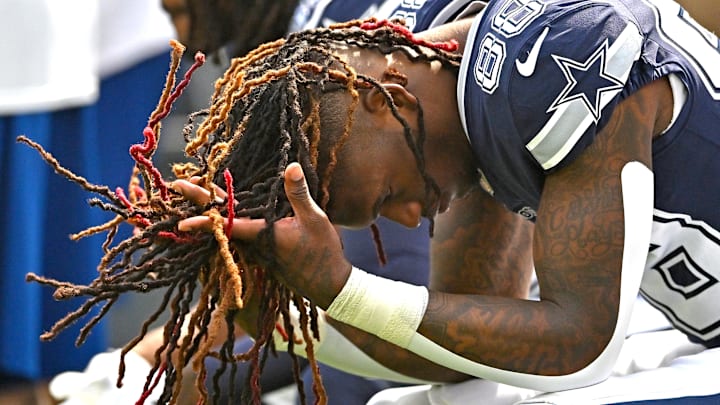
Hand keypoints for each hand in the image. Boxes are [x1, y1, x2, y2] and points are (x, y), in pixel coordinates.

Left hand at [175, 163, 351, 308]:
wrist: (329, 286)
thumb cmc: (322, 254)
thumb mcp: (315, 219)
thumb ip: (298, 194)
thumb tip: (290, 166)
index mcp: (261, 234)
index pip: (226, 225)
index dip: (203, 221)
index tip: (182, 221)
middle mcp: (253, 243)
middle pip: (219, 219)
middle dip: (198, 201)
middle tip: (177, 185)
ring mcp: (256, 248)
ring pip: (226, 226)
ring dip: (210, 208)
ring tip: (196, 189)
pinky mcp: (262, 251)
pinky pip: (237, 232)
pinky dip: (225, 218)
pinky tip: (224, 209)